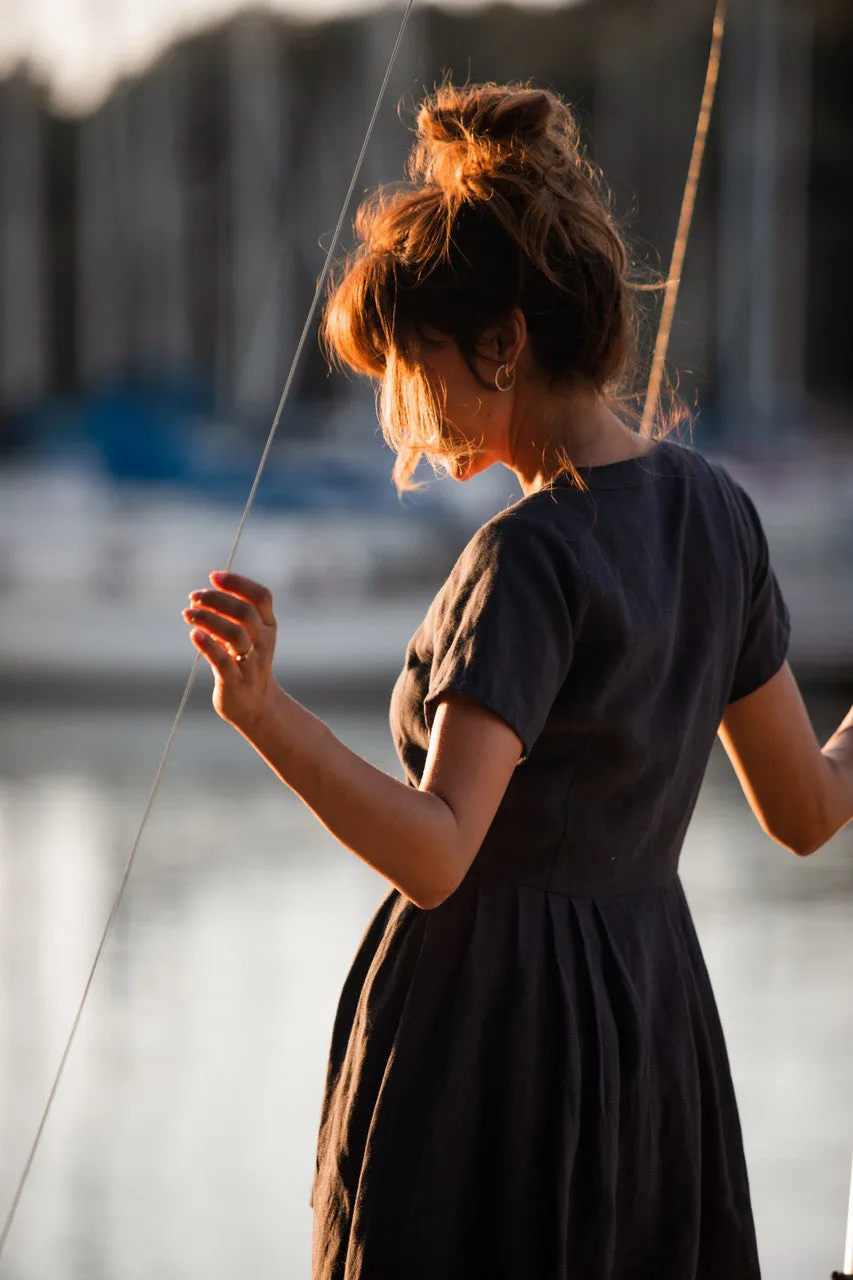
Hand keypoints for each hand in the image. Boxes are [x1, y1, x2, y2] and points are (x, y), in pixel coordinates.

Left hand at [182, 570, 278, 735]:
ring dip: (209, 619)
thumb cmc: (244, 663)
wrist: (255, 705)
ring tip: (188, 613)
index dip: (238, 583)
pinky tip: (194, 634)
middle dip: (217, 600)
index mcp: (268, 626)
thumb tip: (198, 598)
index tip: (213, 576)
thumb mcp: (244, 636)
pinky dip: (207, 646)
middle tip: (194, 597)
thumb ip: (226, 617)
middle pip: (245, 613)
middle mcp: (263, 642)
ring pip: (234, 635)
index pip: (261, 596)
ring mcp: (251, 663)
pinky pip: (222, 662)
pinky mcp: (235, 682)